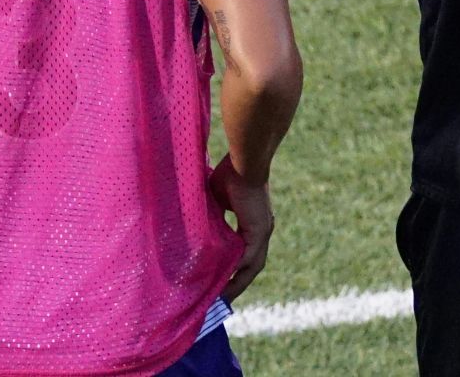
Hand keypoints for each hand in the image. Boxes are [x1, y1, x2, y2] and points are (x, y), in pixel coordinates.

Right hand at [208, 158, 274, 301]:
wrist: (246, 160)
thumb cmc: (232, 172)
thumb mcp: (217, 198)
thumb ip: (212, 214)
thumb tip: (196, 224)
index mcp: (253, 222)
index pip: (245, 252)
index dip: (234, 267)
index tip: (220, 280)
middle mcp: (262, 230)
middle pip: (252, 265)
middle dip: (238, 282)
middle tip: (221, 299)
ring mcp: (263, 230)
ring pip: (253, 265)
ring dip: (239, 282)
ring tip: (223, 297)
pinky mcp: (259, 229)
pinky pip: (248, 257)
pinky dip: (238, 270)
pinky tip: (224, 280)